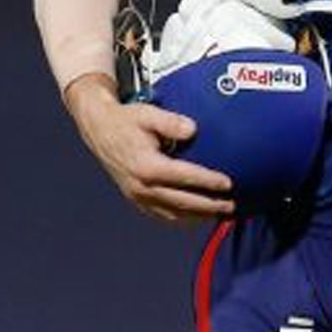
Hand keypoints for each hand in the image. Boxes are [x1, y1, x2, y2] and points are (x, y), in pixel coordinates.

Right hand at [64, 73, 234, 221]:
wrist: (100, 129)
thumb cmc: (128, 119)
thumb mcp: (148, 114)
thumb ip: (171, 122)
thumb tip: (193, 129)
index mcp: (146, 166)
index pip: (184, 177)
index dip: (207, 181)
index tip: (229, 184)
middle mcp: (141, 186)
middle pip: (181, 202)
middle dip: (209, 206)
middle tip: (232, 206)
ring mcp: (136, 195)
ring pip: (172, 213)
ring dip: (197, 216)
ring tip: (220, 213)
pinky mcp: (135, 198)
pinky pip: (161, 213)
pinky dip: (181, 217)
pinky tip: (198, 215)